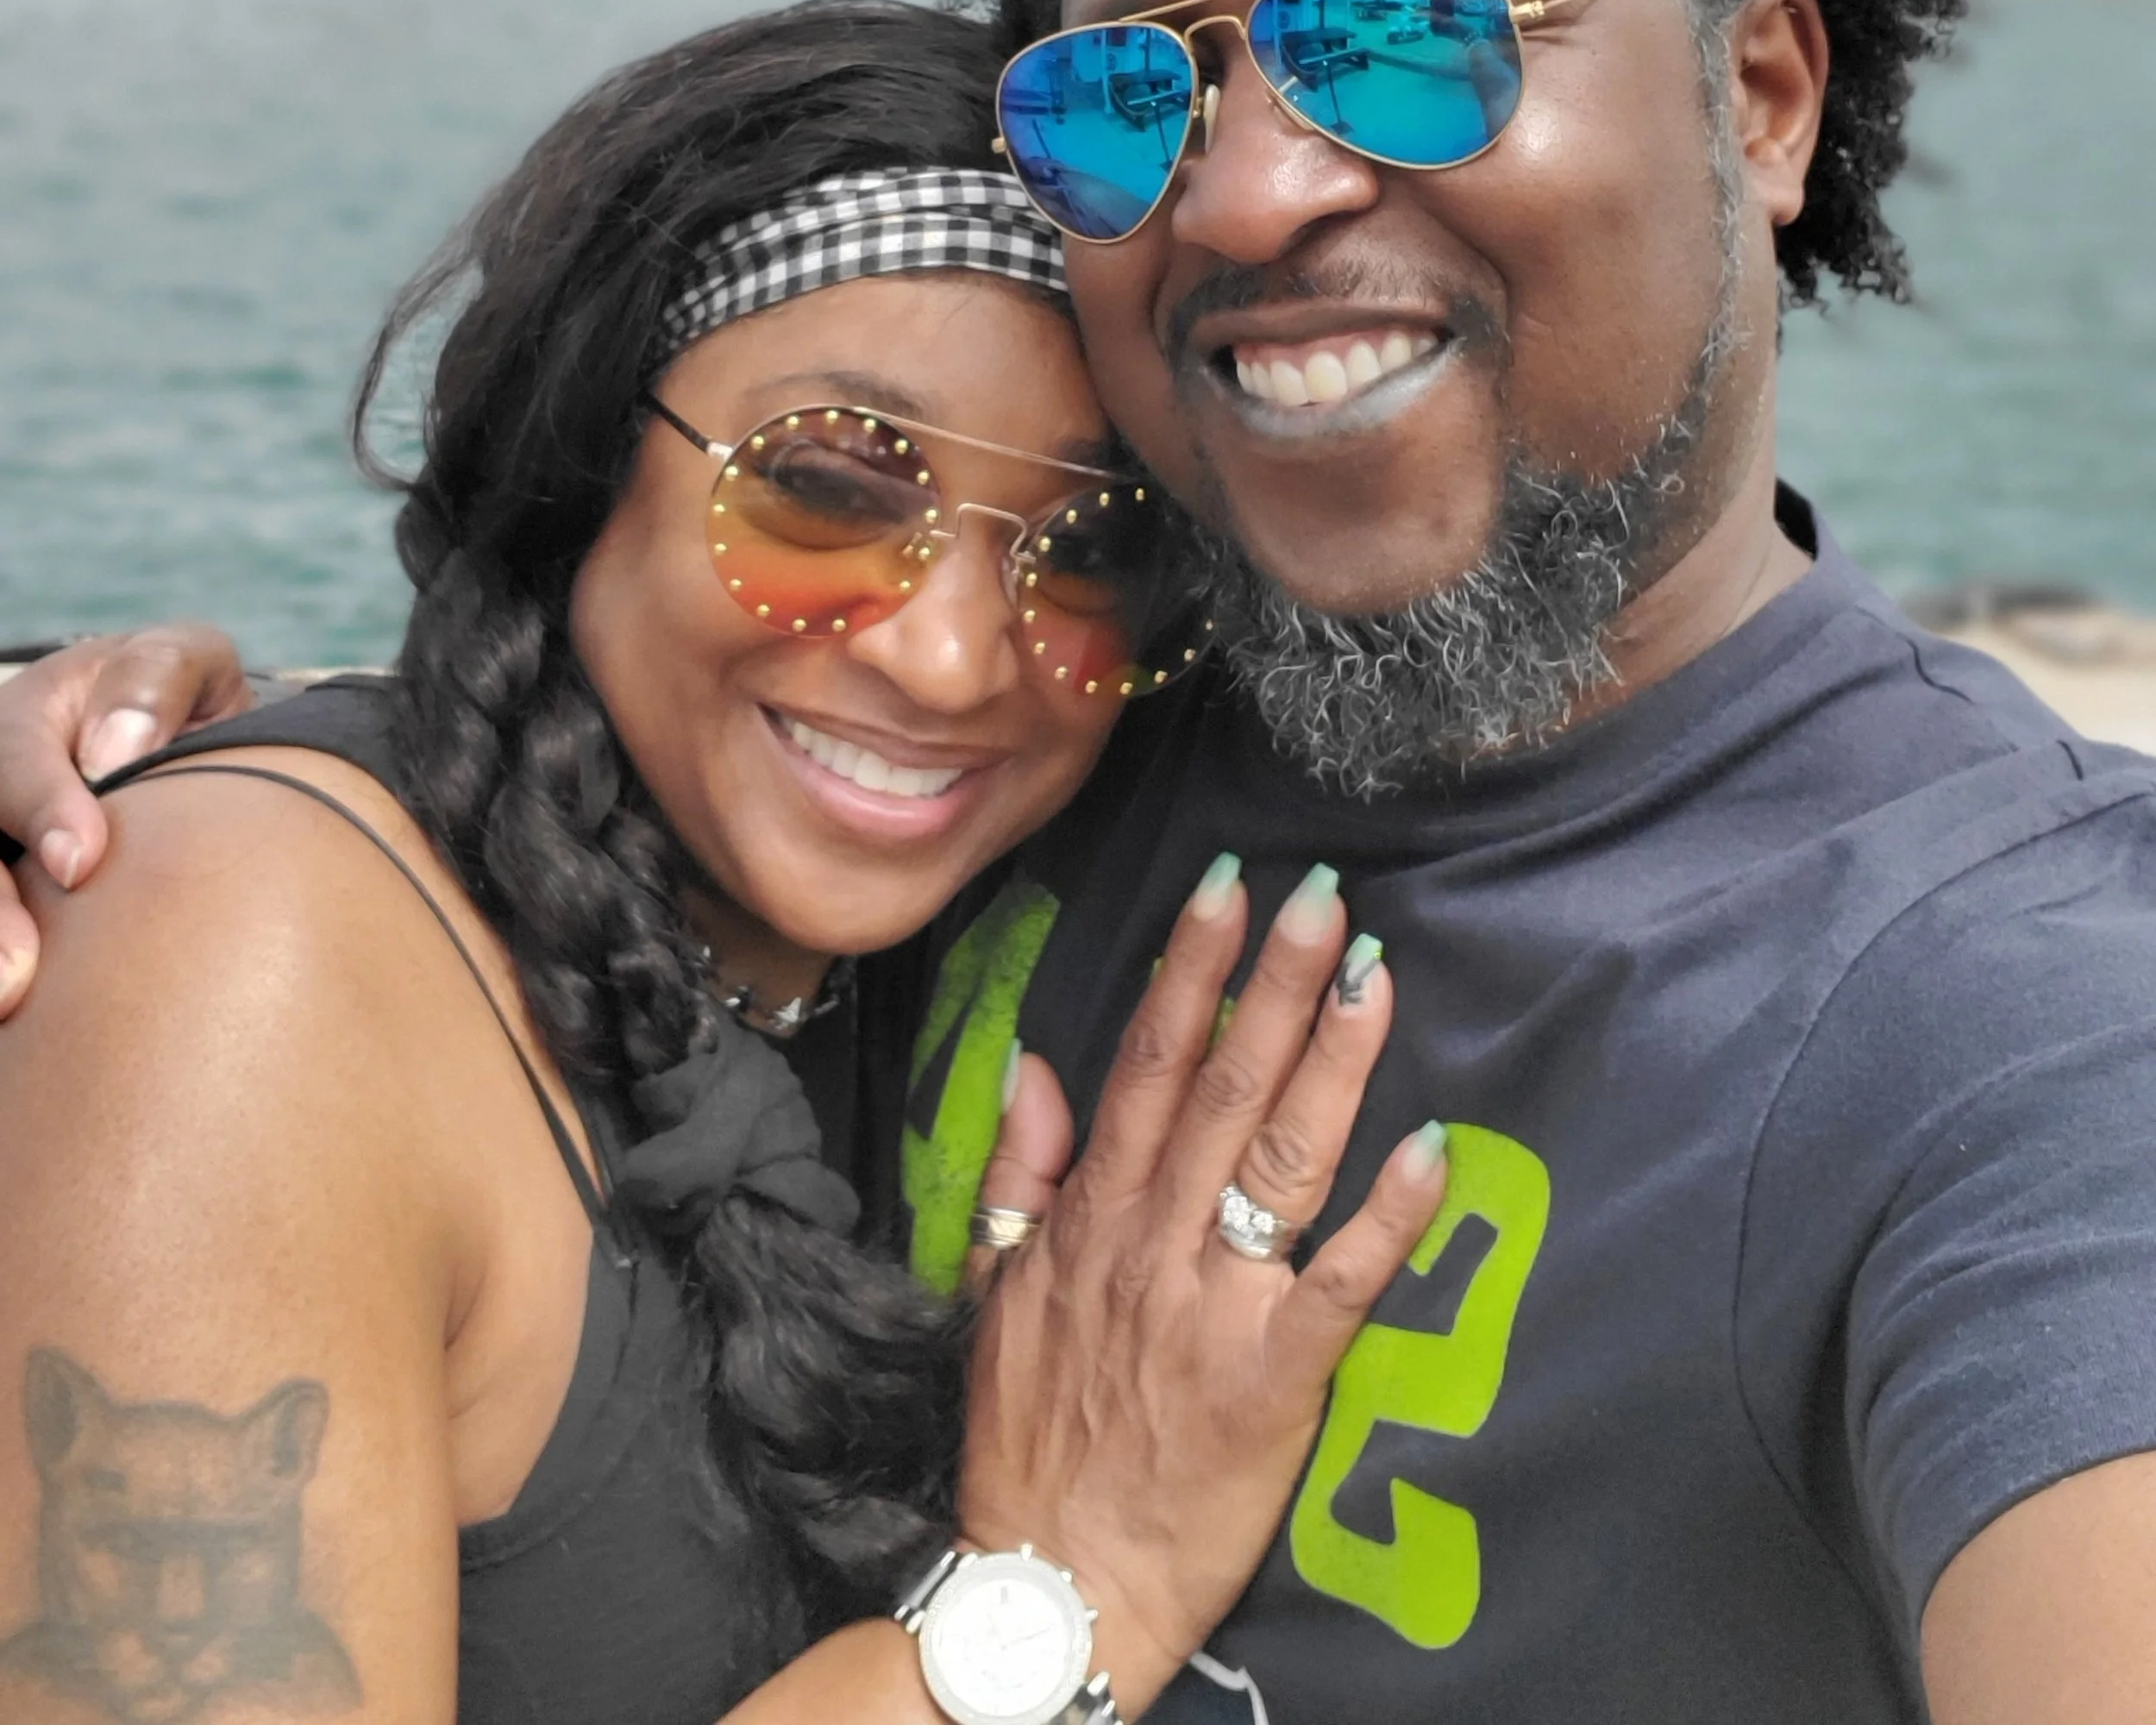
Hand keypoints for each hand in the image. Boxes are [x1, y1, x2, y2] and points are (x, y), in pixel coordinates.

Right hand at [0, 626, 251, 1012]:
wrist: (163, 741)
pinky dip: (4, 968)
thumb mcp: (181, 662)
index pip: (14, 761)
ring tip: (9, 1005)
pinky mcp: (10, 891)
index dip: (41, 809)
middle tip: (17, 978)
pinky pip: (4, 917)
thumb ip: (155, 680)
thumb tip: (115, 752)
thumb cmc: (173, 702)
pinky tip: (16, 1024)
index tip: (79, 863)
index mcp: (29, 719)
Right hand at [957, 858, 1445, 1711]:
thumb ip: (1018, 1174)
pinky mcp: (1273, 1382)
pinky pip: (1338, 1287)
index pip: (1146, 1063)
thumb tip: (1037, 1063)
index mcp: (1092, 1216)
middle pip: (1222, 1087)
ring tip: (1374, 974)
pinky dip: (1385, 1219)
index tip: (1229, 888)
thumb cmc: (1031, 1441)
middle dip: (1273, 983)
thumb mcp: (993, 1294)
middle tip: (1322, 894)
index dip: (1191, 971)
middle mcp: (1152, 1243)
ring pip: (1280, 1160)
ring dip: (1331, 1062)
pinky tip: (1432, 1150)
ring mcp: (1213, 1308)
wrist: (1052, 1585)